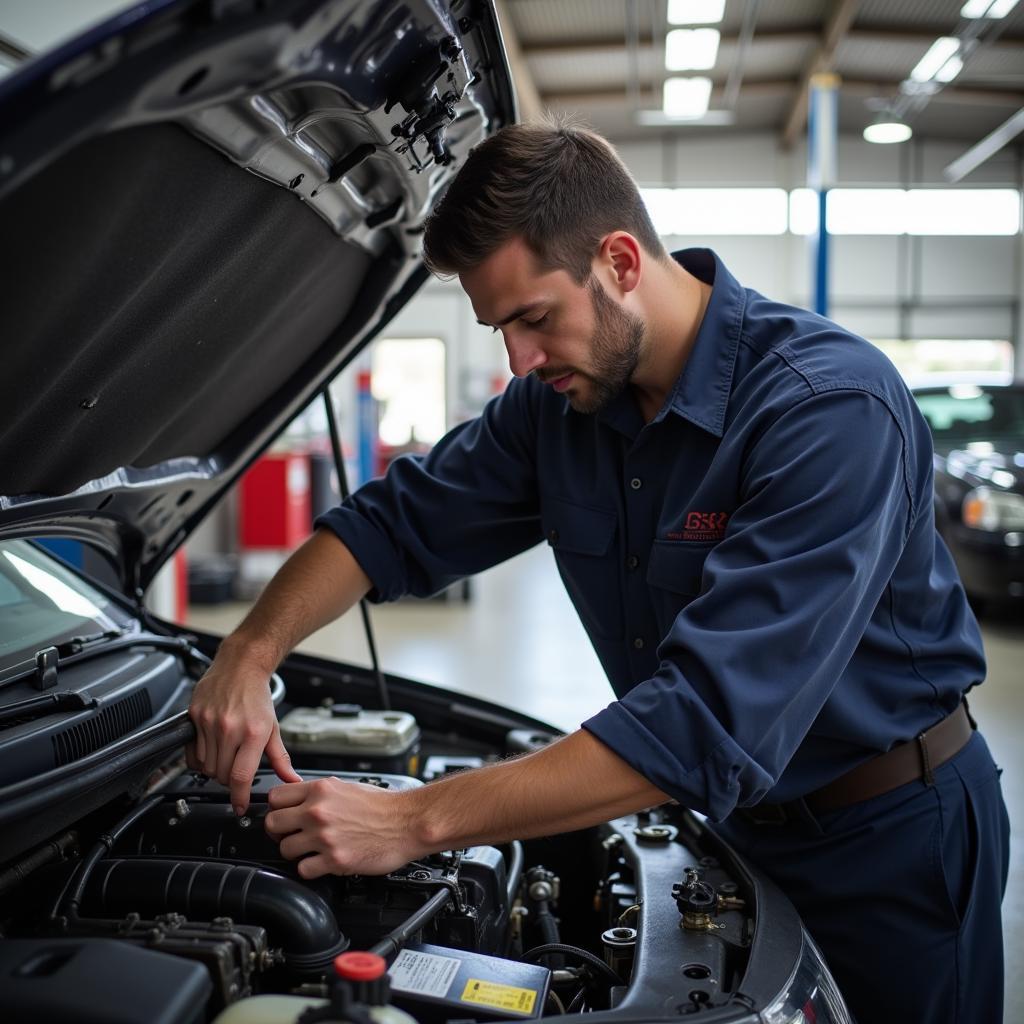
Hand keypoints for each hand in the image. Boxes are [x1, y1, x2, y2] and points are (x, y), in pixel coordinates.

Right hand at [187, 641, 301, 814]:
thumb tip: (291, 780)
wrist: (240, 665)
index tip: (240, 807)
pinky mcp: (195, 717)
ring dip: (215, 769)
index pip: (241, 776)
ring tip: (225, 755)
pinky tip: (211, 749)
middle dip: (229, 780)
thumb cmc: (257, 695)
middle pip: (222, 775)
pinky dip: (200, 758)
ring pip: (206, 767)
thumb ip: (280, 758)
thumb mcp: (273, 727)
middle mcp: (230, 728)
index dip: (239, 798)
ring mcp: (210, 722)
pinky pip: (192, 752)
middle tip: (236, 769)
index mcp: (254, 732)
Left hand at [265, 777, 421, 878]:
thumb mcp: (347, 786)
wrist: (407, 822)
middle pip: (272, 824)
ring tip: (310, 850)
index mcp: (321, 790)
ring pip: (284, 849)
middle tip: (291, 835)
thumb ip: (319, 793)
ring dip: (295, 852)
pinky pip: (302, 870)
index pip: (275, 797)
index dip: (276, 808)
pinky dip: (310, 869)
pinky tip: (321, 862)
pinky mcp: (334, 860)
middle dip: (279, 832)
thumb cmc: (383, 806)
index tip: (282, 815)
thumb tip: (298, 799)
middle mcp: (319, 812)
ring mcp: (324, 837)